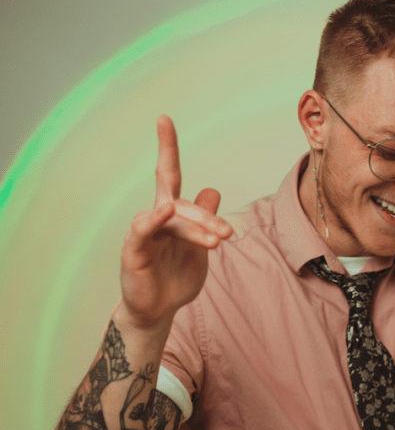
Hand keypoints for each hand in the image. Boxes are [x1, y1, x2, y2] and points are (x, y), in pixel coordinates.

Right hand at [119, 116, 232, 328]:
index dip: (166, 147)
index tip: (164, 119)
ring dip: (196, 228)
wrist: (160, 310)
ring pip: (170, 218)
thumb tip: (212, 189)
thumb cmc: (177, 277)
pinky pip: (141, 230)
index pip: (167, 174)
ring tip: (216, 242)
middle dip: (206, 217)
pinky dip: (152, 220)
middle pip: (180, 202)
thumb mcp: (200, 246)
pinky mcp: (133, 251)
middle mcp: (155, 218)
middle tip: (226, 235)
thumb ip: (205, 219)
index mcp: (171, 214)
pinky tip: (163, 212)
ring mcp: (143, 233)